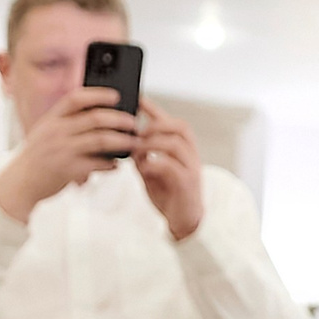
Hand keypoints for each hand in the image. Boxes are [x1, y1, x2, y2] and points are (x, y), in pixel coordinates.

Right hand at [0, 86, 135, 222]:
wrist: (19, 183)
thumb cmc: (37, 156)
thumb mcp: (45, 132)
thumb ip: (66, 121)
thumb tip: (97, 112)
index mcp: (52, 119)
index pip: (77, 98)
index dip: (99, 94)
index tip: (117, 95)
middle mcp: (57, 131)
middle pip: (95, 118)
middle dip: (120, 119)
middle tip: (134, 122)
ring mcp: (62, 150)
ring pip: (101, 140)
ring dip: (122, 141)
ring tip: (135, 142)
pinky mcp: (68, 170)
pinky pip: (97, 164)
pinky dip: (111, 164)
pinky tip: (117, 164)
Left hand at [134, 95, 204, 240]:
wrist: (185, 221)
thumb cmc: (169, 194)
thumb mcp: (151, 171)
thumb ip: (142, 156)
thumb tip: (126, 142)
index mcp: (182, 148)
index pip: (170, 122)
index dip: (154, 108)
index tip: (136, 97)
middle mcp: (190, 154)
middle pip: (179, 126)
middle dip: (155, 125)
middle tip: (136, 131)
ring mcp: (191, 168)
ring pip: (175, 143)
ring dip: (153, 143)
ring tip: (137, 149)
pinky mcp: (187, 183)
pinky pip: (172, 166)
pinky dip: (155, 163)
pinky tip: (143, 168)